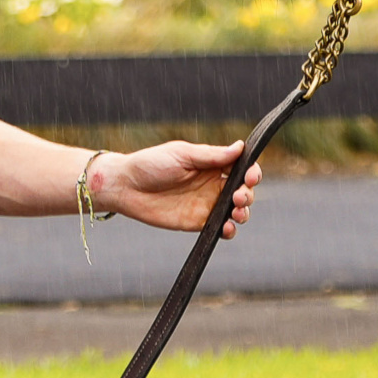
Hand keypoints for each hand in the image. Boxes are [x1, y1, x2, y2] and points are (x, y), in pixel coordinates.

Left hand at [95, 140, 258, 237]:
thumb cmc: (151, 164)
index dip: (252, 172)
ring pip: (237, 211)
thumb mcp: (182, 154)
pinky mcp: (197, 222)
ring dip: (244, 212)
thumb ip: (211, 155)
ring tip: (236, 210)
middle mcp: (213, 184)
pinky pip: (221, 228)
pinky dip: (230, 230)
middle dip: (248, 193)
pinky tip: (227, 227)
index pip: (241, 168)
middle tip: (238, 195)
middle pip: (244, 190)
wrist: (126, 187)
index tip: (251, 175)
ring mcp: (207, 204)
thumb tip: (240, 147)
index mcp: (211, 164)